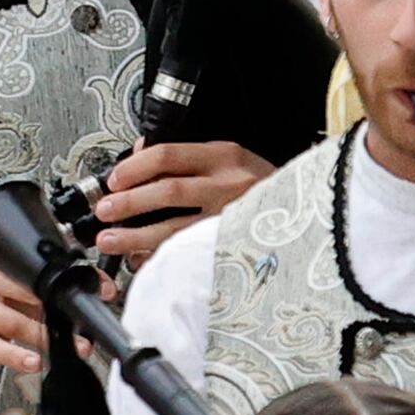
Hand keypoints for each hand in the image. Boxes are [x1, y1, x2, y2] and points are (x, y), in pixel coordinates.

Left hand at [91, 139, 269, 258]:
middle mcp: (229, 185)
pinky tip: (143, 260)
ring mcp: (231, 219)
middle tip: (106, 211)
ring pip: (175, 229)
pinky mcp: (231, 247)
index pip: (169, 155)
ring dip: (136, 236)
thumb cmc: (263, 186)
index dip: (134, 168)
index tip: (114, 180)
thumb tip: (139, 153)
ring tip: (111, 240)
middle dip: (129, 203)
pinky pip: (189, 254)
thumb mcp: (229, 159)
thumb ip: (185, 156)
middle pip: (169, 191)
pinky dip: (162, 258)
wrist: (309, 212)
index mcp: (224, 157)